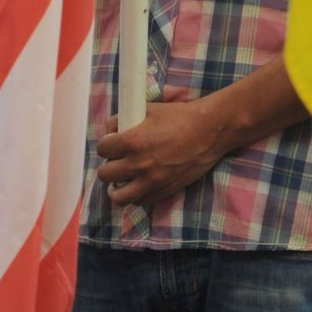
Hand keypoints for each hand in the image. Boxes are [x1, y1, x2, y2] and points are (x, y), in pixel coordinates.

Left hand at [95, 98, 228, 206]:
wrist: (209, 131)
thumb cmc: (180, 117)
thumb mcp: (149, 110)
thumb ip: (126, 120)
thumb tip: (111, 130)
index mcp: (132, 141)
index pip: (102, 149)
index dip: (105, 145)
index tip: (110, 144)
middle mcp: (138, 164)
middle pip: (105, 174)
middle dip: (108, 166)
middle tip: (116, 161)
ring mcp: (151, 181)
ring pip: (118, 196)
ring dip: (116, 188)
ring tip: (120, 181)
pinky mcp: (164, 190)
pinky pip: (140, 201)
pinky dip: (135, 195)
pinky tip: (138, 185)